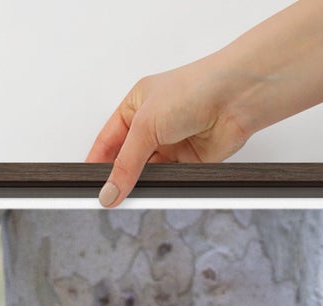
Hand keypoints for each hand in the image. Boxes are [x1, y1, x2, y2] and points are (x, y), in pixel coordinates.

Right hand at [87, 60, 252, 207]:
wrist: (233, 99)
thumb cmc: (193, 90)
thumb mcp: (145, 125)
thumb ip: (125, 163)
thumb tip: (110, 190)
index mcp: (136, 105)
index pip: (107, 139)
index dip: (96, 162)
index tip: (89, 184)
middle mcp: (152, 124)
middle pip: (126, 159)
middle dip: (118, 177)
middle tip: (107, 197)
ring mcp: (171, 144)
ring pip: (147, 173)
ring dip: (140, 185)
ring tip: (130, 195)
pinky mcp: (188, 162)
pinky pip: (168, 181)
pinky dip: (161, 188)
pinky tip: (154, 192)